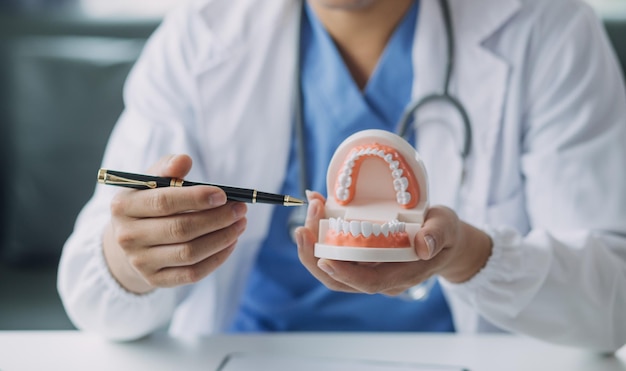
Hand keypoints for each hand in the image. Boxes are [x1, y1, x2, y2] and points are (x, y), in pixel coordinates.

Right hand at [102, 154, 247, 293]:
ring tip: (240, 224)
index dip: (196, 198)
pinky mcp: (155, 280)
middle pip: (180, 229)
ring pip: (189, 253)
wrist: (128, 240)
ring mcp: (140, 262)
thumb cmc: (147, 203)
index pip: (163, 202)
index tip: (223, 195)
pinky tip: (231, 243)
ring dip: (222, 238)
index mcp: (124, 206)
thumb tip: (184, 160)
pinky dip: (217, 259)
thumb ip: (167, 168)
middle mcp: (127, 237)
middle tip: (240, 209)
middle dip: (217, 219)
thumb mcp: (151, 181)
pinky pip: (192, 273)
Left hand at [295, 192, 491, 295]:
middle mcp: (381, 277)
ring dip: (313, 246)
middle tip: (301, 229)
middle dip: (315, 258)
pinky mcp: (362, 259)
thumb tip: (424, 246)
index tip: (323, 258)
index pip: (368, 283)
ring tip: (306, 216)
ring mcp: (369, 269)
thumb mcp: (446, 227)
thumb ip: (437, 235)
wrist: (445, 241)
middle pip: (340, 280)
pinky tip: (317, 210)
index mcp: (402, 274)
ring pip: (333, 269)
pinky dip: (322, 235)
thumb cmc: (445, 233)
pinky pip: (336, 253)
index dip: (344, 273)